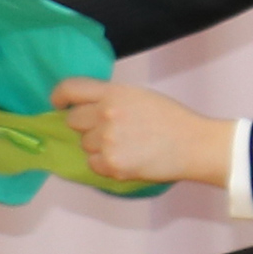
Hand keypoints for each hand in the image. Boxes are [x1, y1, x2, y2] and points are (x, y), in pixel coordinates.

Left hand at [55, 77, 234, 188]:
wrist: (194, 144)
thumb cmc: (172, 119)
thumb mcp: (140, 96)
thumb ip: (111, 98)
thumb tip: (86, 109)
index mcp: (114, 93)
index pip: (70, 88)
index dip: (59, 96)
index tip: (58, 104)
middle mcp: (106, 114)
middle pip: (73, 121)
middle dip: (86, 126)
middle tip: (109, 130)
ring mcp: (107, 141)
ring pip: (85, 145)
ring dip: (98, 146)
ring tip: (126, 145)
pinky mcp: (112, 165)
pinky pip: (94, 165)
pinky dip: (106, 164)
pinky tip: (128, 158)